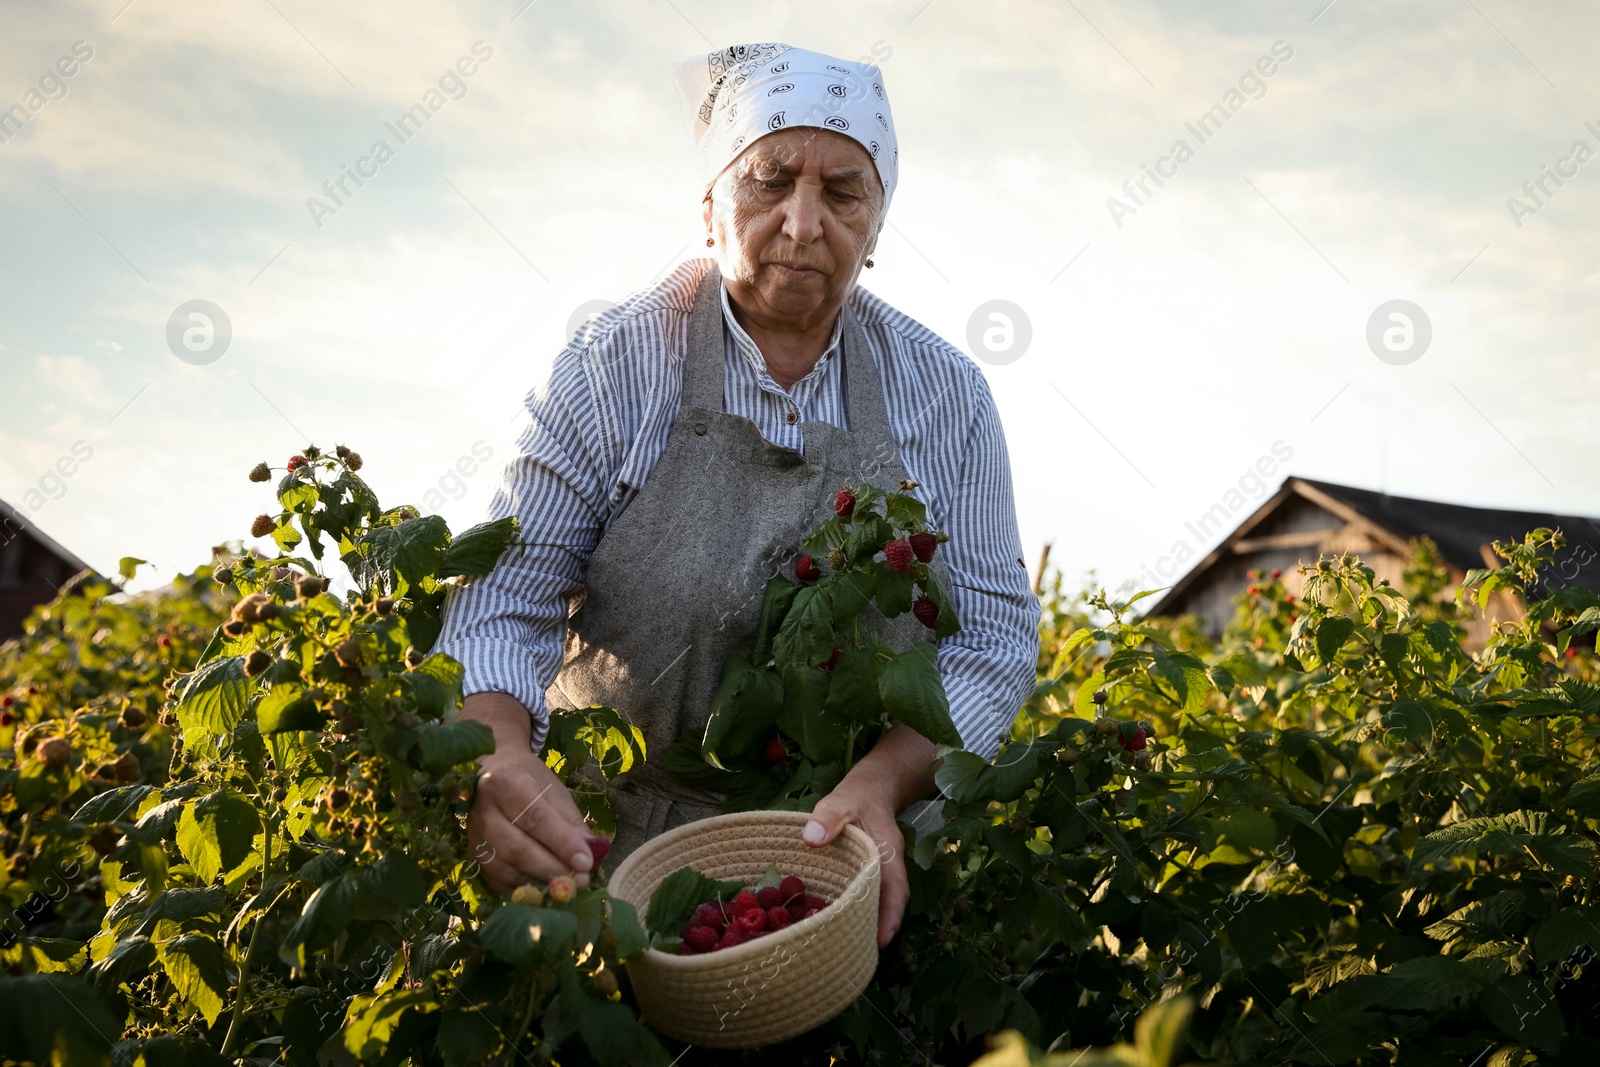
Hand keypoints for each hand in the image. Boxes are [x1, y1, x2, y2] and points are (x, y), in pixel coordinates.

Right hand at [469, 749, 595, 896]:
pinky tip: (543, 888)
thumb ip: (571, 824)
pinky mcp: (471, 855)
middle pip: (516, 848)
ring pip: (504, 869)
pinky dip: (523, 890)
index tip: (586, 863)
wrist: (494, 773)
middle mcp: (482, 810)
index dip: (562, 844)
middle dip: (551, 869)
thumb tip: (589, 857)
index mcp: (504, 782)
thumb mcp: (555, 792)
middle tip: (579, 881)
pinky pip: (496, 881)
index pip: (535, 818)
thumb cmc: (529, 781)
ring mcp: (472, 835)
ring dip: (538, 883)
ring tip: (565, 886)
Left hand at [803, 780, 908, 946]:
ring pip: (879, 901)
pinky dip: (859, 909)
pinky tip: (841, 923)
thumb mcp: (842, 799)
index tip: (881, 941)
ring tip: (849, 947)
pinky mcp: (869, 872)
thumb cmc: (858, 794)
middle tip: (859, 955)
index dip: (890, 916)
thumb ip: (828, 815)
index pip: (895, 889)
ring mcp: (881, 870)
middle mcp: (889, 866)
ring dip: (868, 922)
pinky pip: (868, 894)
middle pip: (889, 903)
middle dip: (878, 929)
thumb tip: (811, 838)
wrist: (873, 786)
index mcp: (888, 851)